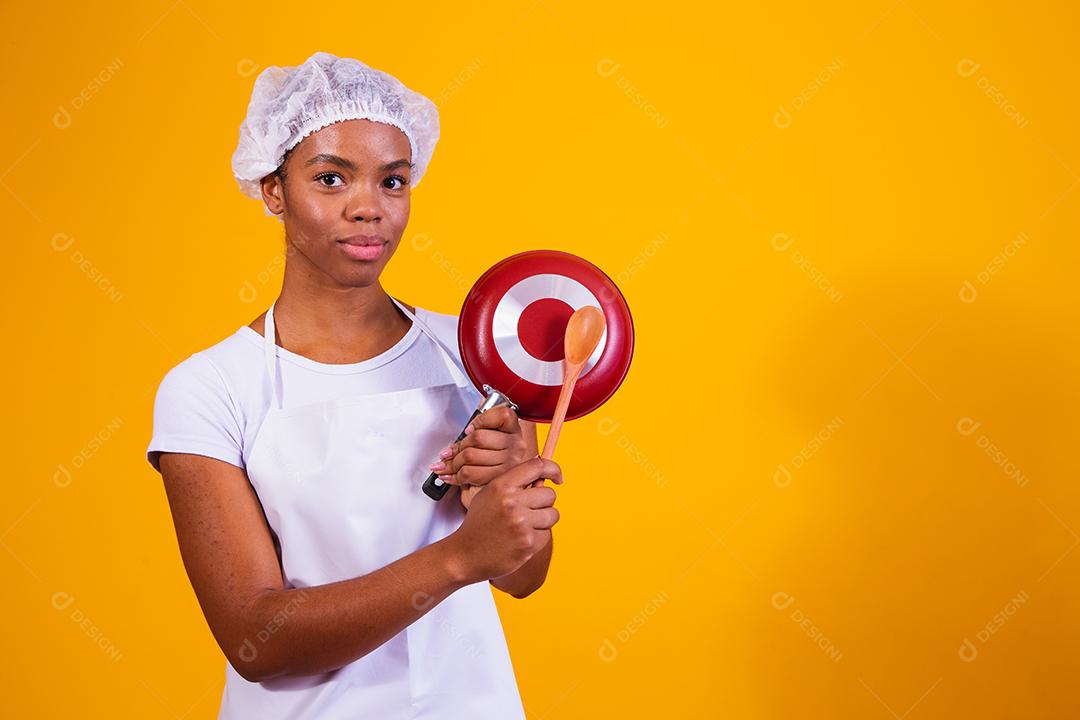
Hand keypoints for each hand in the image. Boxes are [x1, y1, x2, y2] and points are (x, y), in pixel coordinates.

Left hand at [428, 406, 533, 507]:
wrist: (504, 486)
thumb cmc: (493, 456)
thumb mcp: (489, 435)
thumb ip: (476, 431)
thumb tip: (450, 449)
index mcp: (513, 428)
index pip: (500, 416)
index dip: (480, 421)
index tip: (469, 429)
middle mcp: (515, 444)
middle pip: (477, 438)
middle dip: (458, 447)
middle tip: (447, 453)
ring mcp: (509, 462)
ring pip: (470, 456)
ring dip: (452, 463)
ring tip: (445, 466)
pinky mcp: (499, 478)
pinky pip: (470, 474)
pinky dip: (455, 476)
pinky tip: (450, 476)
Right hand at [447, 457, 562, 582]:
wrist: (465, 554)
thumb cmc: (479, 524)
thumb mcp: (490, 495)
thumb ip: (514, 484)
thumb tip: (543, 476)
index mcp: (501, 486)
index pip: (537, 466)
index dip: (553, 469)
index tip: (557, 477)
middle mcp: (511, 502)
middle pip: (550, 494)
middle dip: (543, 503)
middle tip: (529, 511)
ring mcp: (520, 523)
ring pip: (552, 514)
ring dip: (543, 521)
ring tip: (525, 526)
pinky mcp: (528, 543)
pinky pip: (547, 534)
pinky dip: (537, 538)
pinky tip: (520, 540)